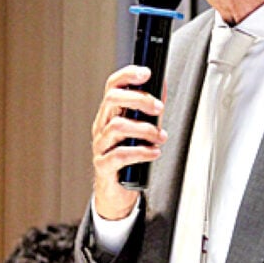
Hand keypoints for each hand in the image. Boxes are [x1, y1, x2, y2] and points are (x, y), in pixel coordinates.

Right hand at [91, 65, 167, 219]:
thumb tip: (162, 84)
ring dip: (144, 130)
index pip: (112, 86)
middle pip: (112, 100)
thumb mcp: (139, 128)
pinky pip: (120, 155)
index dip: (128, 75)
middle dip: (139, 99)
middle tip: (158, 108)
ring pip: (117, 127)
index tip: (146, 73)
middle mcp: (101, 126)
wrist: (116, 189)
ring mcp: (100, 145)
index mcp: (109, 113)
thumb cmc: (128, 155)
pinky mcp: (104, 165)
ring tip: (160, 137)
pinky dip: (141, 152)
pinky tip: (153, 152)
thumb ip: (149, 108)